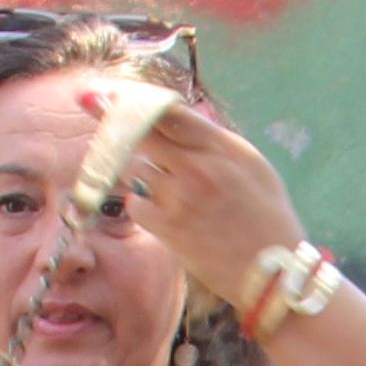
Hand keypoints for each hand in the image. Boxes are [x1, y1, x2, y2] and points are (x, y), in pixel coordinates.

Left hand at [97, 95, 312, 317]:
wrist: (275, 273)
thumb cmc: (268, 218)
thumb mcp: (254, 166)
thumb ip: (216, 140)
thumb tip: (177, 118)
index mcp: (222, 147)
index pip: (168, 112)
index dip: (131, 99)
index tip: (104, 92)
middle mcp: (199, 167)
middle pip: (141, 134)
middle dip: (112, 121)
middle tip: (90, 107)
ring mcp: (181, 198)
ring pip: (135, 169)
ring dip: (142, 174)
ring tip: (166, 188)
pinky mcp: (169, 228)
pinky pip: (136, 205)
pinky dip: (144, 207)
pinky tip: (165, 214)